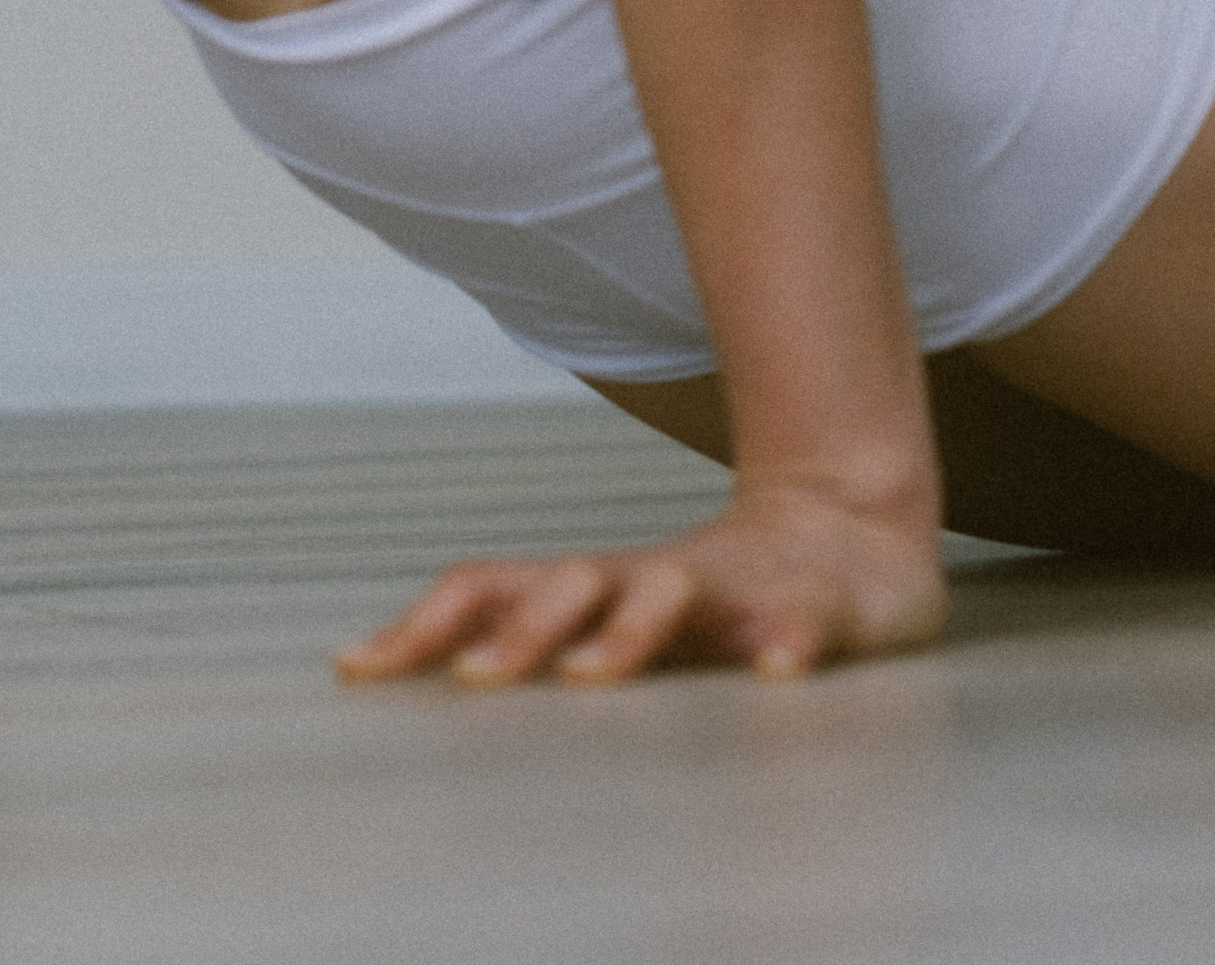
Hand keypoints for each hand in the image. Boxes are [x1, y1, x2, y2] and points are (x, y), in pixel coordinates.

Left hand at [336, 480, 947, 687]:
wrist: (855, 534)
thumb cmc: (712, 595)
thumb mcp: (615, 617)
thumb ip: (522, 636)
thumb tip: (379, 663)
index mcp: (602, 585)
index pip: (496, 587)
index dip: (427, 625)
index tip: (359, 669)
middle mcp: (657, 578)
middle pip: (577, 584)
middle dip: (523, 629)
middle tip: (474, 679)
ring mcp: (740, 589)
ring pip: (677, 594)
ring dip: (631, 630)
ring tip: (590, 674)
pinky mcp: (820, 608)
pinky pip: (805, 623)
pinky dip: (788, 643)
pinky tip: (776, 670)